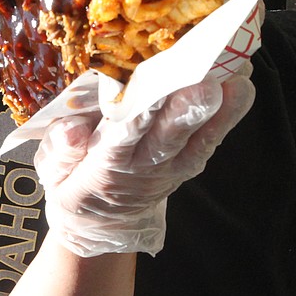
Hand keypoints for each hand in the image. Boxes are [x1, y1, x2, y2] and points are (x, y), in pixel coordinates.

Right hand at [35, 64, 254, 255]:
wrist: (100, 223)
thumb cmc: (72, 181)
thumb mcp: (52, 172)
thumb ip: (59, 149)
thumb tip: (72, 129)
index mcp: (106, 164)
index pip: (124, 136)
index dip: (140, 115)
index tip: (153, 89)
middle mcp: (145, 166)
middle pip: (170, 135)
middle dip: (189, 107)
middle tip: (208, 81)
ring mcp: (172, 166)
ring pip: (199, 137)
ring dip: (220, 107)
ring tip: (238, 73)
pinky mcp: (190, 163)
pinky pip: (212, 139)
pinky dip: (229, 113)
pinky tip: (243, 84)